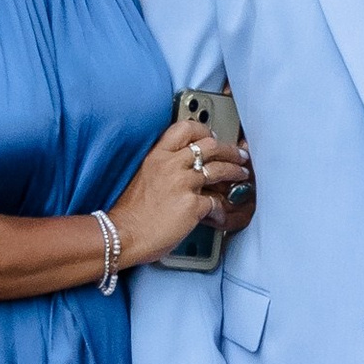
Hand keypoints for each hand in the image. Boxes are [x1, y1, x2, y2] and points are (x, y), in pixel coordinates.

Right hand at [110, 117, 253, 267]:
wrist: (121, 234)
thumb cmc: (130, 213)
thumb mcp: (144, 177)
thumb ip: (163, 169)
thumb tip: (184, 172)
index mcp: (157, 155)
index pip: (185, 129)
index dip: (204, 131)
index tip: (212, 137)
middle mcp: (171, 164)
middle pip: (210, 146)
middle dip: (230, 150)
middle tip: (239, 155)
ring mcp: (183, 183)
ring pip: (219, 169)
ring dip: (235, 171)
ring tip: (242, 174)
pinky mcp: (192, 205)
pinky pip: (216, 202)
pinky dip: (221, 209)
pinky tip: (220, 213)